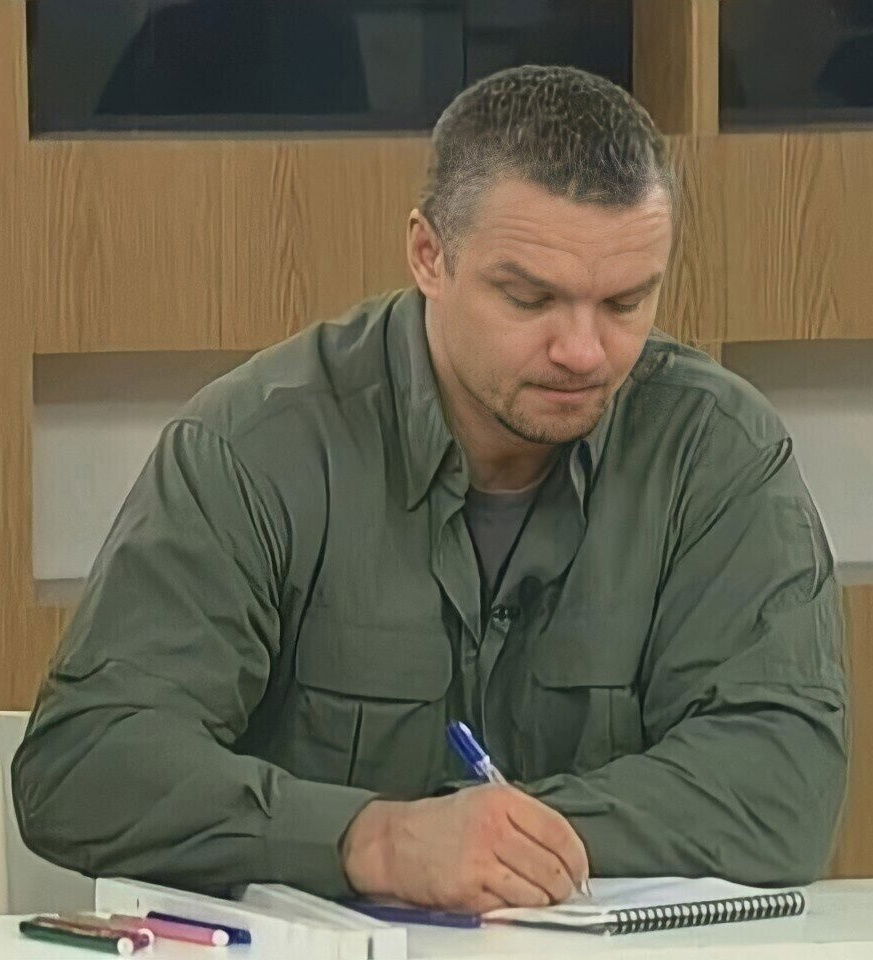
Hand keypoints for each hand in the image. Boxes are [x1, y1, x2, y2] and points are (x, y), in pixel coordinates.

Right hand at [341, 784, 588, 912]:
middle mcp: (494, 826)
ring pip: (535, 891)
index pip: (558, 831)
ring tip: (536, 898)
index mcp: (502, 800)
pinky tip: (507, 900)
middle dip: (563, 886)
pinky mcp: (469, 888)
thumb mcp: (483, 802)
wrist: (394, 841)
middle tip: (562, 891)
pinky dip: (515, 909)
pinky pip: (509, 907)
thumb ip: (522, 821)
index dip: (577, 857)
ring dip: (542, 902)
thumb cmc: (440, 823)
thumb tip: (563, 852)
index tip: (579, 871)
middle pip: (551, 866)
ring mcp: (481, 858)